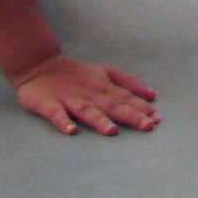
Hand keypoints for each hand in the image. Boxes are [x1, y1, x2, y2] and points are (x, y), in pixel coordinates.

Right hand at [11, 54, 157, 136]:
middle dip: (130, 115)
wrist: (40, 65)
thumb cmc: (76, 73)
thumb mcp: (105, 72)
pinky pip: (57, 114)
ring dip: (99, 120)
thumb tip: (153, 95)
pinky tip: (71, 131)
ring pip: (86, 110)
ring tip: (112, 131)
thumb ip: (128, 82)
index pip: (126, 97)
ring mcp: (69, 99)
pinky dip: (63, 122)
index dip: (141, 107)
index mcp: (103, 86)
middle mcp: (90, 93)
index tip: (157, 119)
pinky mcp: (49, 104)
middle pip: (112, 105)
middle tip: (147, 126)